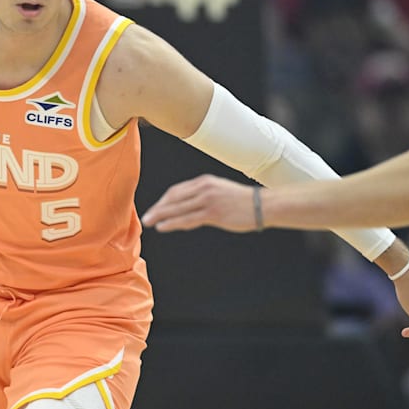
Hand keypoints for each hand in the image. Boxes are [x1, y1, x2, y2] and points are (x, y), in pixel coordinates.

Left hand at [141, 174, 257, 232]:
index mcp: (204, 182)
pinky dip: (173, 223)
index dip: (163, 201)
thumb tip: (189, 206)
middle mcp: (203, 188)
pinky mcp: (213, 213)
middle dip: (158, 208)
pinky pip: (187, 219)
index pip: (176, 191)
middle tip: (146, 217)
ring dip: (160, 215)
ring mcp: (208, 200)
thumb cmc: (243, 201)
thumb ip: (204, 196)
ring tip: (149, 222)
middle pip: (173, 198)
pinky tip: (163, 227)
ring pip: (177, 208)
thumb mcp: (220, 191)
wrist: (262, 205)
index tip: (155, 208)